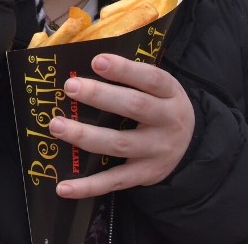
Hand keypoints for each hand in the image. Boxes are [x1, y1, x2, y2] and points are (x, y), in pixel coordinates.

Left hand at [49, 53, 194, 198]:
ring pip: (119, 144)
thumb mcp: (159, 87)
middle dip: (100, 96)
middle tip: (70, 87)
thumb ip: (131, 76)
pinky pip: (113, 181)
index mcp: (170, 93)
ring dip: (84, 135)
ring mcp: (156, 152)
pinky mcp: (144, 175)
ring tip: (56, 125)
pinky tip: (63, 187)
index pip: (151, 78)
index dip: (124, 69)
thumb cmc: (161, 105)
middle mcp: (167, 122)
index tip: (97, 61)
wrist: (190, 144)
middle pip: (134, 107)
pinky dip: (87, 186)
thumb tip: (89, 63)